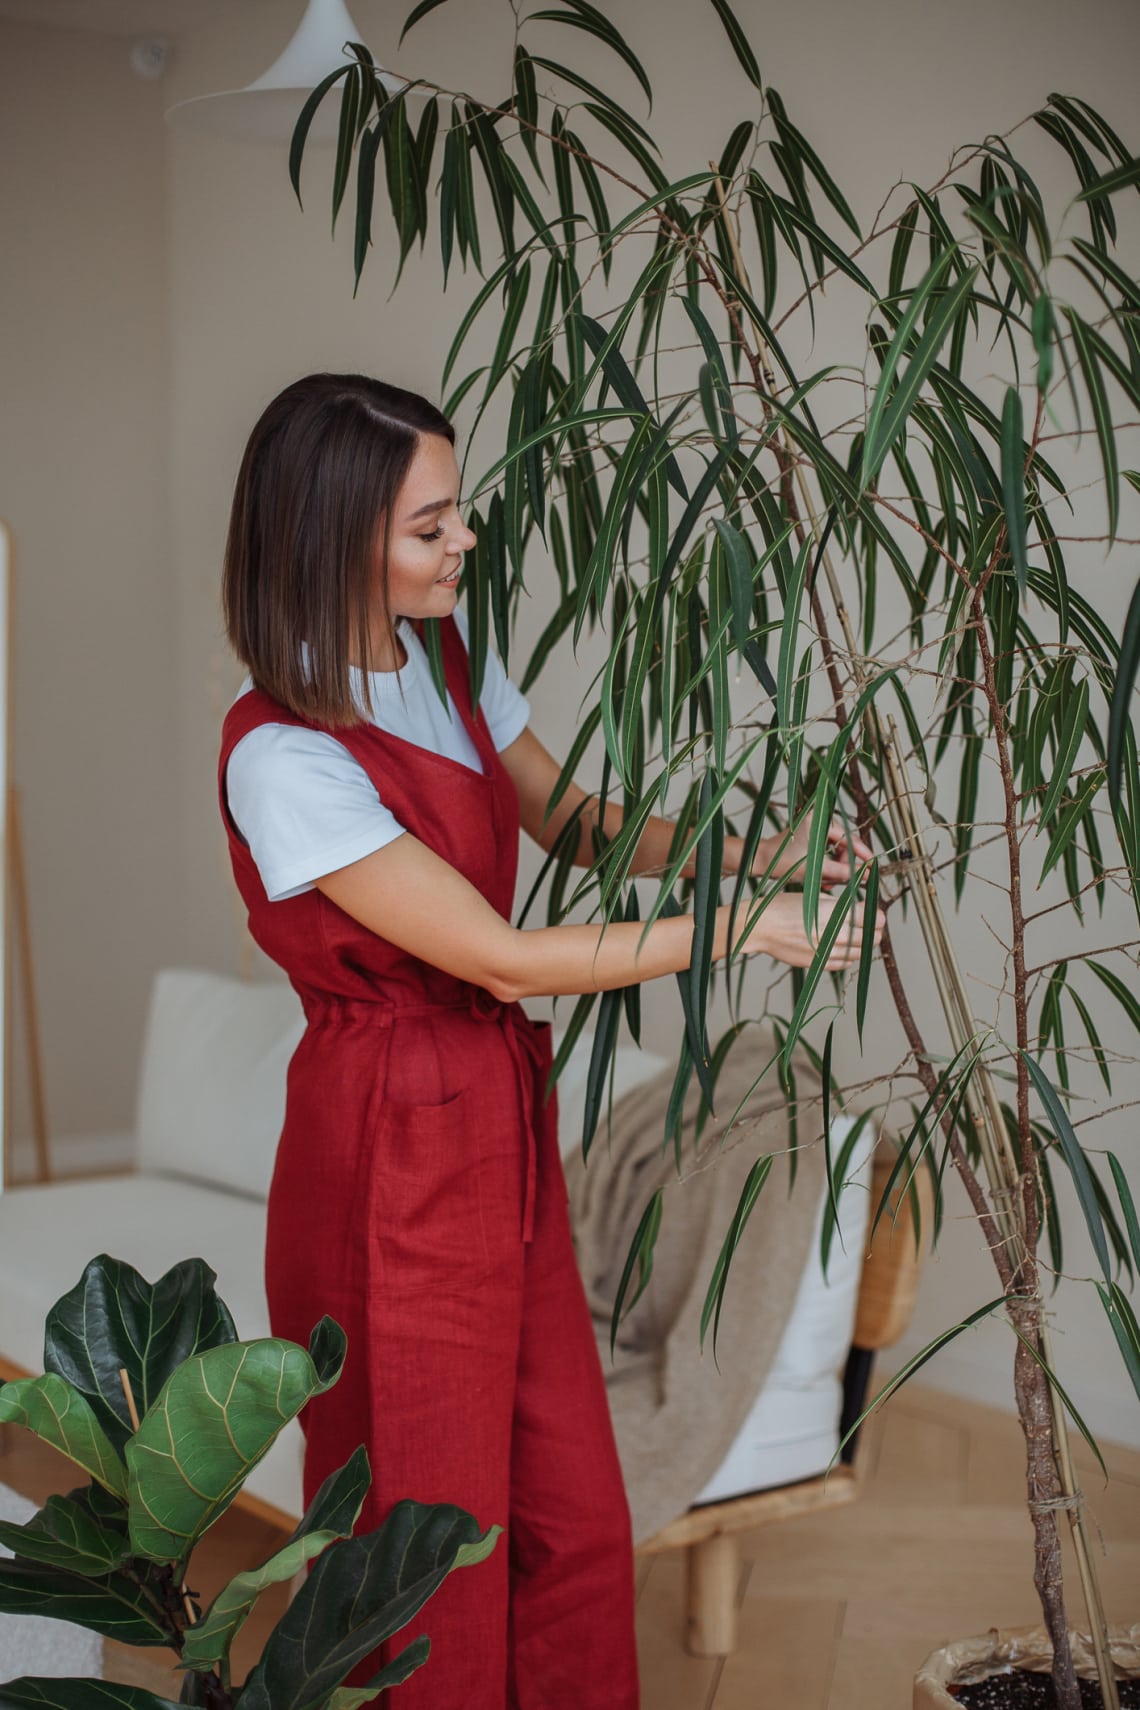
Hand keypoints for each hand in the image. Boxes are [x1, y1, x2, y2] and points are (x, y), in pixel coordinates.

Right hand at [734, 892, 883, 969]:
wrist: (761, 926)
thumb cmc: (785, 907)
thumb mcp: (815, 897)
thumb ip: (840, 905)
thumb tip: (860, 909)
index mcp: (836, 912)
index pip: (874, 918)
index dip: (877, 915)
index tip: (873, 914)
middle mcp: (836, 933)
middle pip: (872, 938)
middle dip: (874, 931)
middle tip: (868, 926)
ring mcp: (828, 951)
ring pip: (861, 953)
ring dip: (862, 945)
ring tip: (854, 936)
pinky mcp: (819, 964)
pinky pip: (845, 964)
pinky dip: (848, 956)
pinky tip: (841, 947)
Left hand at [752, 811, 874, 888]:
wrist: (759, 862)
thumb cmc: (782, 862)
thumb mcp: (815, 869)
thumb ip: (842, 872)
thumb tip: (865, 875)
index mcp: (818, 821)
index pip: (848, 838)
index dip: (862, 854)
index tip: (872, 867)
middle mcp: (817, 821)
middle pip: (844, 845)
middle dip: (845, 865)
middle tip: (846, 881)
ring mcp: (813, 830)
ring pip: (836, 852)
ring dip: (836, 869)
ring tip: (830, 884)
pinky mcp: (809, 839)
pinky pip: (827, 853)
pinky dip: (828, 867)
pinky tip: (825, 881)